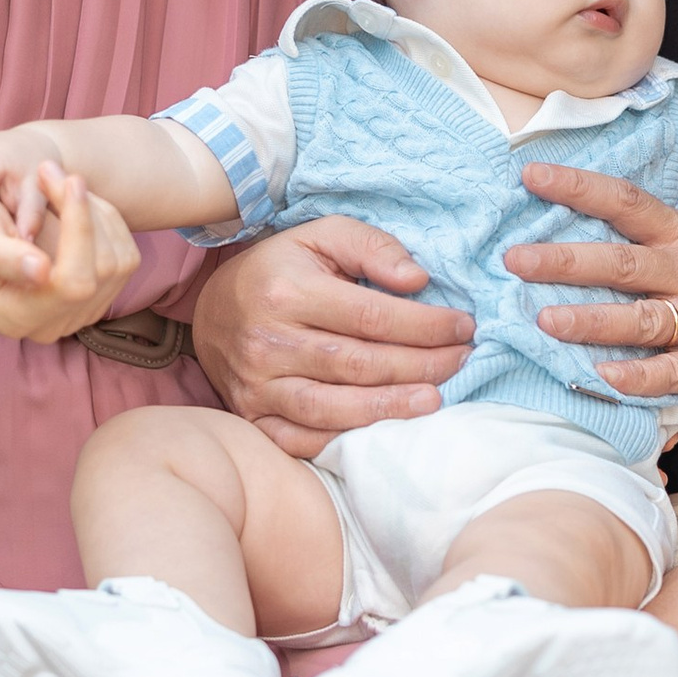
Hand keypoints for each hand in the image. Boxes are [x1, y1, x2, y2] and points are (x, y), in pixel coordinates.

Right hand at [0, 167, 140, 340]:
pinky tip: (73, 204)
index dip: (78, 229)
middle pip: (104, 269)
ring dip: (92, 211)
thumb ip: (2, 256)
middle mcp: (55, 326)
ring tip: (55, 184)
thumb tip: (42, 272)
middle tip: (52, 170)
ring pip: (119, 258)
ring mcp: (83, 313)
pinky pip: (125, 253)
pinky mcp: (103, 294)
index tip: (70, 179)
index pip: (73, 282)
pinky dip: (104, 218)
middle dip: (83, 212)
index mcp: (18, 319)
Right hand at [188, 216, 472, 456]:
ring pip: (333, 407)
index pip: (371, 317)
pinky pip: (301, 439)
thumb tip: (417, 280)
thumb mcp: (322, 236)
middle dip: (420, 366)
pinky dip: (344, 440)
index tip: (463, 326)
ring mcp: (257, 386)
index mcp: (287, 291)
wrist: (213, 310)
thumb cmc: (281, 269)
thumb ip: (372, 247)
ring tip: (435, 400)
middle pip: (359, 364)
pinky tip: (382, 432)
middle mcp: (268, 342)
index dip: (424, 326)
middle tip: (462, 361)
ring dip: (390, 408)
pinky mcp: (252, 417)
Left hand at [505, 166, 677, 409]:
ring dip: (591, 319)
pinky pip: (672, 372)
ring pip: (642, 318)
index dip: (578, 187)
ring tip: (544, 320)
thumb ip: (663, 246)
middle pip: (622, 261)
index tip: (531, 176)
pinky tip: (602, 377)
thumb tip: (593, 239)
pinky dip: (636, 376)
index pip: (626, 204)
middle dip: (564, 259)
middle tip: (514, 258)